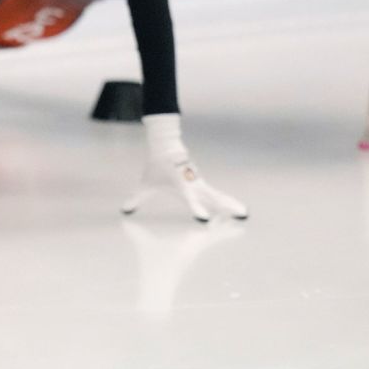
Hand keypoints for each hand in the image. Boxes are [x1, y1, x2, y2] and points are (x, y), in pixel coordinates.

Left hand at [123, 114, 247, 222]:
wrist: (166, 147)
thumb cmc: (155, 167)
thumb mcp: (145, 184)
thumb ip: (136, 198)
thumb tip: (124, 210)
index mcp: (182, 186)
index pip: (190, 200)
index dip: (196, 209)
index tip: (203, 221)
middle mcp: (194, 185)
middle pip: (213, 198)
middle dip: (226, 207)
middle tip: (242, 215)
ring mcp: (200, 184)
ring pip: (218, 196)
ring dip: (231, 204)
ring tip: (244, 214)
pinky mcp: (202, 184)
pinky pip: (216, 195)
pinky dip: (227, 202)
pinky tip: (237, 209)